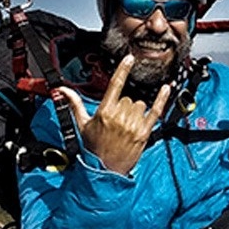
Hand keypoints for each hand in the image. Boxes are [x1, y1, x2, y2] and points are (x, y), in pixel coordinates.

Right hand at [57, 54, 169, 175]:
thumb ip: (75, 103)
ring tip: (127, 127)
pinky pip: (156, 111)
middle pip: (129, 98)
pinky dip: (161, 99)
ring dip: (135, 112)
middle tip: (117, 122)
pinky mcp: (144, 132)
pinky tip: (166, 88)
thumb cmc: (93, 147)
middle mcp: (120, 117)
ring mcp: (133, 125)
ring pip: (140, 105)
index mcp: (104, 112)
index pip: (115, 85)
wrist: (104, 170)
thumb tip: (62, 90)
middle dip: (124, 107)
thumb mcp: (82, 124)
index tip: (129, 58)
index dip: (123, 70)